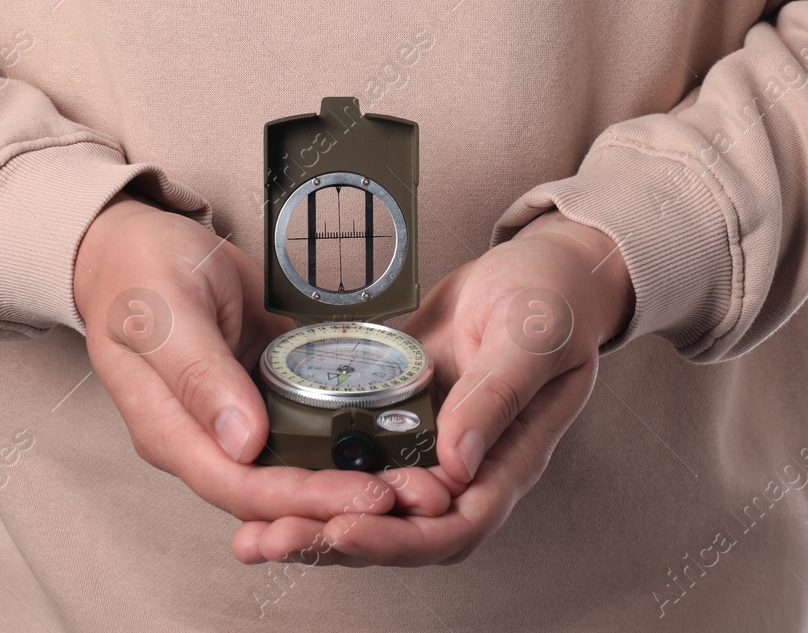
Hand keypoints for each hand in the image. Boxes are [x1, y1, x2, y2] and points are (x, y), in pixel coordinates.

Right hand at [75, 193, 433, 524]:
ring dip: (347, 482)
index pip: (240, 487)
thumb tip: (242, 442)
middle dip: (339, 504)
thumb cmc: (139, 272)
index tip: (365, 497)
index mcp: (169, 431)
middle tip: (408, 497)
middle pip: (272, 494)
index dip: (303, 500)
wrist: (136, 242)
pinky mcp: (260, 395)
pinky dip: (344, 444)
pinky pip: (304, 431)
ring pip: (293, 472)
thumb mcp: (165, 314)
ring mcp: (232, 421)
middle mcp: (201, 439)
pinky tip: (390, 445)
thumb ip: (200, 376)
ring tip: (410, 483)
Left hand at [230, 209, 631, 565]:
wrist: (536, 266)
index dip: (396, 539)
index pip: (452, 527)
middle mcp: (462, 467)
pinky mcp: (396, 414)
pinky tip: (262, 472)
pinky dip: (310, 471)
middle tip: (271, 538)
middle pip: (397, 530)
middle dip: (334, 541)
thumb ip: (497, 395)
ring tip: (253, 530)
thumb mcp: (532, 338)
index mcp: (505, 461)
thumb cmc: (554, 300)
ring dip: (313, 519)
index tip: (344, 530)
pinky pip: (350, 454)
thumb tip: (456, 461)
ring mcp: (426, 443)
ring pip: (366, 502)